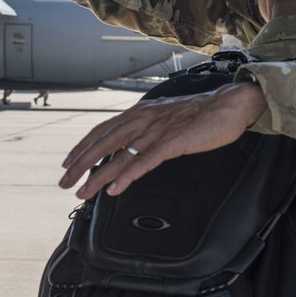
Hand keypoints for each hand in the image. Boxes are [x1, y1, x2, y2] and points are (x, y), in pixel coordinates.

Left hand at [59, 82, 267, 198]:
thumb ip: (151, 127)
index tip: (69, 161)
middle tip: (65, 182)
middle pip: (104, 143)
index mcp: (143, 111)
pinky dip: (128, 176)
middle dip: (81, 164)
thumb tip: (138, 142)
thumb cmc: (204, 112)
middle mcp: (145, 119)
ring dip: (98, 175)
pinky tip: (116, 188)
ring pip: (120, 155)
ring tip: (83, 192)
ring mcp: (158, 130)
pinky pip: (145, 161)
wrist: (230, 104)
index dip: (84, 146)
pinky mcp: (173, 142)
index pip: (104, 129)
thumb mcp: (170, 116)